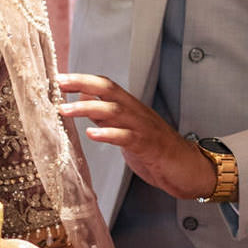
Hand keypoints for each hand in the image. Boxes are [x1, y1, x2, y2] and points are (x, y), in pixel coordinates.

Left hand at [57, 73, 217, 199]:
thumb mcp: (128, 130)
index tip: (59, 78)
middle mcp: (137, 113)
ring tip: (64, 110)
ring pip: (115, 110)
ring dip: (87, 108)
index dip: (83, 80)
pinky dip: (109, 133)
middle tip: (58, 84)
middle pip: (108, 90)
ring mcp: (144, 128)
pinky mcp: (149, 146)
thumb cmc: (157, 150)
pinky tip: (92, 133)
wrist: (189, 169)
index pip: (106, 86)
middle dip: (82, 84)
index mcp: (132, 108)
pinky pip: (127, 137)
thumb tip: (85, 99)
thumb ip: (108, 115)